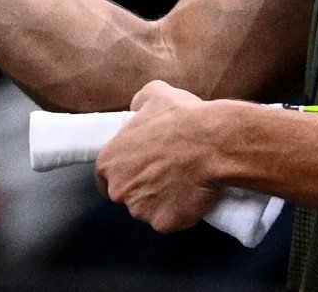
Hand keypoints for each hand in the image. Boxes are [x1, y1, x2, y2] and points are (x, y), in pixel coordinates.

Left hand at [95, 80, 222, 233]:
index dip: (121, 173)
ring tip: (182, 181)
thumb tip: (135, 108)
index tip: (138, 170)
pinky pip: (170, 221)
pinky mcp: (164, 224)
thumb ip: (137, 102)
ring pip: (148, 210)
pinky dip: (179, 213)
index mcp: (109, 161)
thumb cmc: (183, 118)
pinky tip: (192, 195)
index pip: (104, 176)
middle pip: (125, 195)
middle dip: (141, 188)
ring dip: (161, 201)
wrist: (214, 142)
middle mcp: (118, 189)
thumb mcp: (155, 94)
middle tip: (165, 173)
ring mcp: (140, 210)